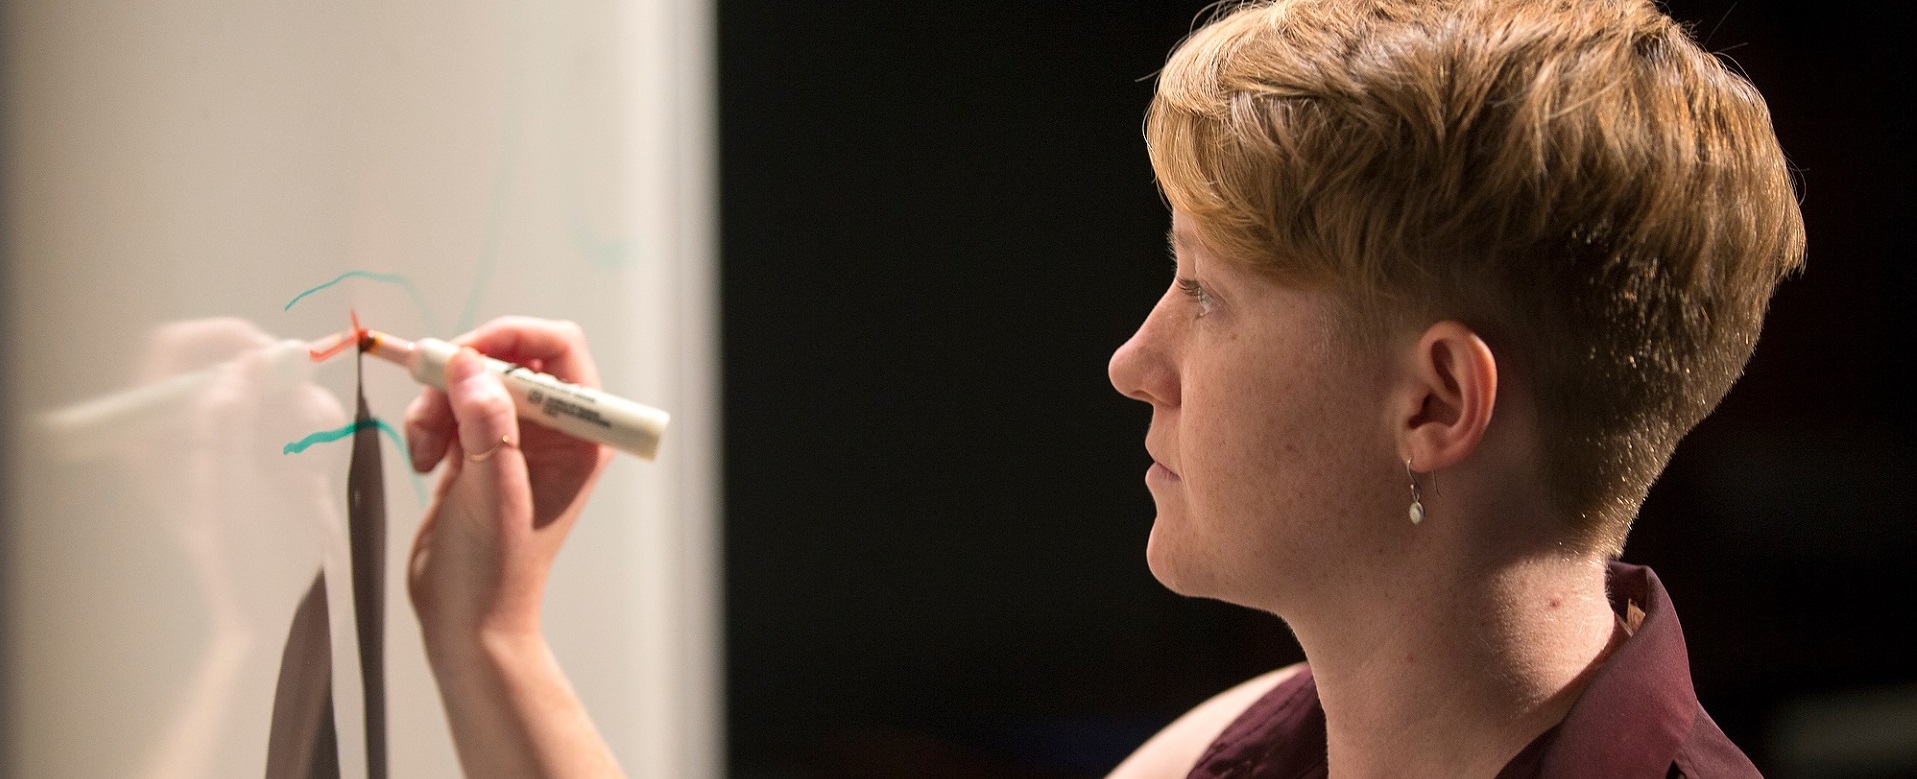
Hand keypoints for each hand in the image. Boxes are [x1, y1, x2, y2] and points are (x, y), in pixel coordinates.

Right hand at [403, 317, 613, 642]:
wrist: (465, 620)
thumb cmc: (496, 570)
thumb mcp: (493, 491)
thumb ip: (486, 423)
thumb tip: (469, 362)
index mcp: (580, 436)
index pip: (559, 350)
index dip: (513, 337)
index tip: (464, 352)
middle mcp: (552, 431)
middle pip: (506, 358)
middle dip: (461, 376)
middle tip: (428, 398)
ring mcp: (512, 440)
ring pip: (469, 382)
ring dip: (436, 405)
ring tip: (425, 451)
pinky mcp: (475, 452)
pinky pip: (447, 409)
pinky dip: (427, 423)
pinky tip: (422, 461)